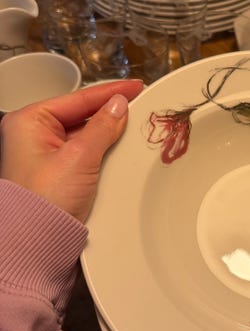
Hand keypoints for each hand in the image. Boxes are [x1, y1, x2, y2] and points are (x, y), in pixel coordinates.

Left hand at [0, 80, 143, 221]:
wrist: (35, 243)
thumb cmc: (44, 202)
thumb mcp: (79, 158)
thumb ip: (102, 128)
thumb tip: (119, 106)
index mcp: (29, 122)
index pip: (78, 98)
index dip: (109, 92)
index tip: (135, 87)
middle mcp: (33, 135)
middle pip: (81, 115)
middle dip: (110, 113)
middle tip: (139, 106)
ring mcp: (44, 156)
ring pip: (84, 135)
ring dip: (107, 134)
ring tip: (133, 127)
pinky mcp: (56, 174)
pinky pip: (83, 154)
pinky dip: (101, 151)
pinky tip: (118, 150)